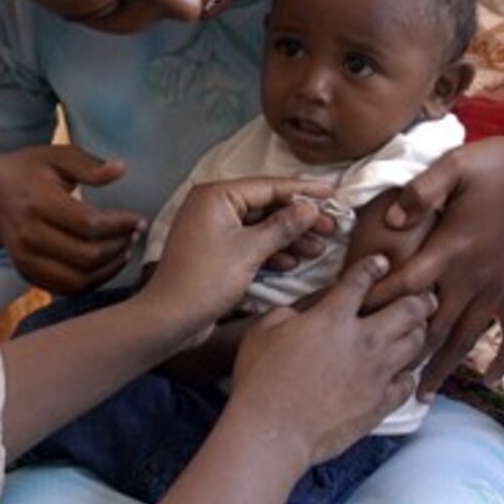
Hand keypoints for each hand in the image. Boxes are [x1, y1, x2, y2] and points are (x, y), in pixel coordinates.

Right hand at [0, 144, 145, 293]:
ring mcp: (24, 258)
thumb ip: (88, 164)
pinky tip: (106, 266)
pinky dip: (91, 282)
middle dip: (118, 247)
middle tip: (135, 234)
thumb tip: (121, 169)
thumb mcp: (55, 156)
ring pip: (77, 280)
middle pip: (86, 255)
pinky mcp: (26, 273)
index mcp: (38, 202)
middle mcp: (28, 235)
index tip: (138, 219)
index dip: (120, 225)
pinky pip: (65, 289)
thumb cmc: (27, 172)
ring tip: (124, 250)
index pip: (88, 224)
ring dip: (109, 269)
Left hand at [140, 177, 333, 342]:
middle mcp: (212, 206)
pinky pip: (250, 243)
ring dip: (289, 237)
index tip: (333, 193)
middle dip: (299, 218)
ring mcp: (213, 229)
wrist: (170, 318)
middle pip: (266, 206)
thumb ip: (283, 227)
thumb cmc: (204, 281)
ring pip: (260, 227)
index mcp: (216, 196)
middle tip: (332, 227)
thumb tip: (310, 208)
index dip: (304, 190)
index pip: (269, 186)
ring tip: (318, 248)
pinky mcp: (216, 252)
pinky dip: (271, 252)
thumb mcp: (250, 251)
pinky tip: (293, 261)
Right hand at [231, 256, 431, 464]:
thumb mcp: (262, 332)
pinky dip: (408, 373)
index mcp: (333, 317)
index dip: (373, 267)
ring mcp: (377, 373)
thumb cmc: (261, 379)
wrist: (274, 431)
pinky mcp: (381, 403)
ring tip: (416, 328)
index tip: (381, 263)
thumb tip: (298, 314)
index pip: (362, 281)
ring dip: (419, 331)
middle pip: (409, 309)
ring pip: (417, 342)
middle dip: (419, 297)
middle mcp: (364, 340)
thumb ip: (286, 314)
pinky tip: (401, 370)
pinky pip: (408, 382)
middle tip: (421, 295)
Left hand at [368, 111, 503, 395]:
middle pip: (433, 325)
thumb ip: (420, 193)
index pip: (407, 284)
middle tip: (374, 378)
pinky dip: (502, 359)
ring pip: (467, 338)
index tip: (350, 321)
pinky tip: (488, 378)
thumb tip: (391, 220)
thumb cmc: (499, 165)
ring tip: (421, 395)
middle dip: (404, 352)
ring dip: (443, 366)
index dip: (378, 302)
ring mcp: (498, 287)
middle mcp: (474, 276)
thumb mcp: (454, 166)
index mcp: (452, 248)